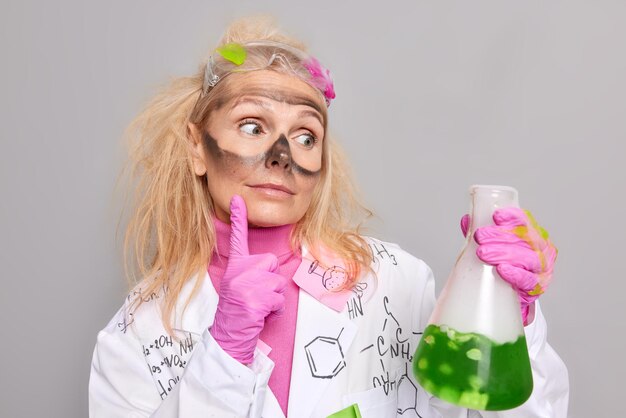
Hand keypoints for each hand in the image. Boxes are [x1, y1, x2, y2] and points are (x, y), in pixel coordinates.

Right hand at [209, 195, 286, 363]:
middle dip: (271, 280)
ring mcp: (245, 284)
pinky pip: (278, 299)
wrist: (229, 334)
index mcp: (235, 266)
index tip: (238, 198)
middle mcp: (238, 271)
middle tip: (256, 295)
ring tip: (258, 306)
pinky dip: (275, 310)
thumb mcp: (240, 286)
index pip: (237, 238)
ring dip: (274, 298)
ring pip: (277, 281)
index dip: (238, 217)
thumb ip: (251, 272)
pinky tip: (260, 315)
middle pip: (271, 262)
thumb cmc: (239, 310)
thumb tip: (268, 265)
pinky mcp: (254, 299)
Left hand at [461, 208, 557, 323]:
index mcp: (534, 235)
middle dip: (500, 236)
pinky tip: (502, 269)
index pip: (526, 222)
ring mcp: (542, 269)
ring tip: (483, 253)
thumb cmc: (508, 264)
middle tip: (479, 236)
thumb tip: (467, 220)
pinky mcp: (538, 288)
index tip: (496, 216)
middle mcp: (542, 250)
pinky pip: (529, 280)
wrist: (514, 293)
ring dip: (504, 254)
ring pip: (527, 258)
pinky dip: (515, 274)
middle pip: (525, 239)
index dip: (513, 218)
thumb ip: (483, 233)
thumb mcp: (496, 245)